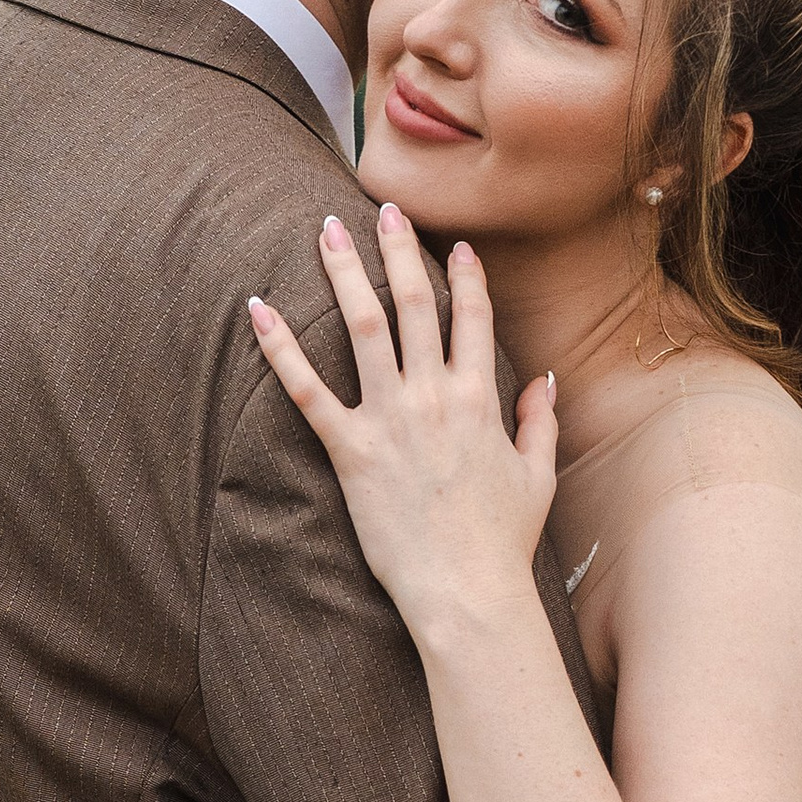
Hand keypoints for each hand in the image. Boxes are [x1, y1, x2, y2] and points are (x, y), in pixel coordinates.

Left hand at [250, 204, 557, 654]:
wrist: (467, 593)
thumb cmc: (502, 542)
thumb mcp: (537, 476)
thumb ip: (539, 421)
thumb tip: (543, 378)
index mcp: (480, 400)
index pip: (472, 319)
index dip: (465, 277)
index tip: (454, 245)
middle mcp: (435, 398)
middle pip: (414, 305)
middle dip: (398, 251)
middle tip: (383, 208)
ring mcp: (390, 420)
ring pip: (363, 327)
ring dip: (344, 273)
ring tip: (327, 231)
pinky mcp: (351, 451)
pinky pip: (307, 390)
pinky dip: (280, 348)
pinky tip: (258, 310)